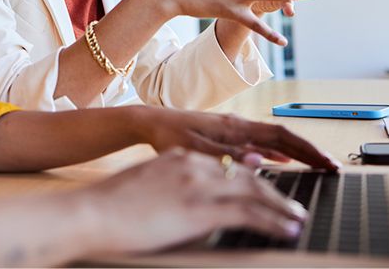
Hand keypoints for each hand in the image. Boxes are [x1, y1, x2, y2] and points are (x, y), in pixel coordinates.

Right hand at [81, 149, 307, 255]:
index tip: (268, 191)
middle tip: (294, 205)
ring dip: (281, 206)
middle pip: (247, 175)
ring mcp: (199, 185)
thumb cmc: (108, 209)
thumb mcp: (145, 189)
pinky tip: (289, 229)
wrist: (90, 213)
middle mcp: (194, 166)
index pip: (226, 167)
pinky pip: (249, 212)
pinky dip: (275, 220)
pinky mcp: (200, 207)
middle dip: (275, 190)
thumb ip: (170, 190)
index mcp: (180, 160)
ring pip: (255, 190)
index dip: (252, 179)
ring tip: (297, 218)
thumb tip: (182, 206)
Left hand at [135, 106, 339, 170]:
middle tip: (333, 168)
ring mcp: (234, 129)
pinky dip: (278, 153)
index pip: (283, 137)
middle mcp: (239, 125)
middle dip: (311, 151)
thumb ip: (229, 157)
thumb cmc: (169, 135)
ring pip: (274, 140)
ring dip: (297, 152)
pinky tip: (282, 163)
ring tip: (317, 166)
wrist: (150, 121)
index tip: (328, 164)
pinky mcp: (227, 135)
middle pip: (285, 137)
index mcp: (236, 127)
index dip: (308, 150)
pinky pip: (261, 144)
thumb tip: (263, 161)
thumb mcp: (196, 149)